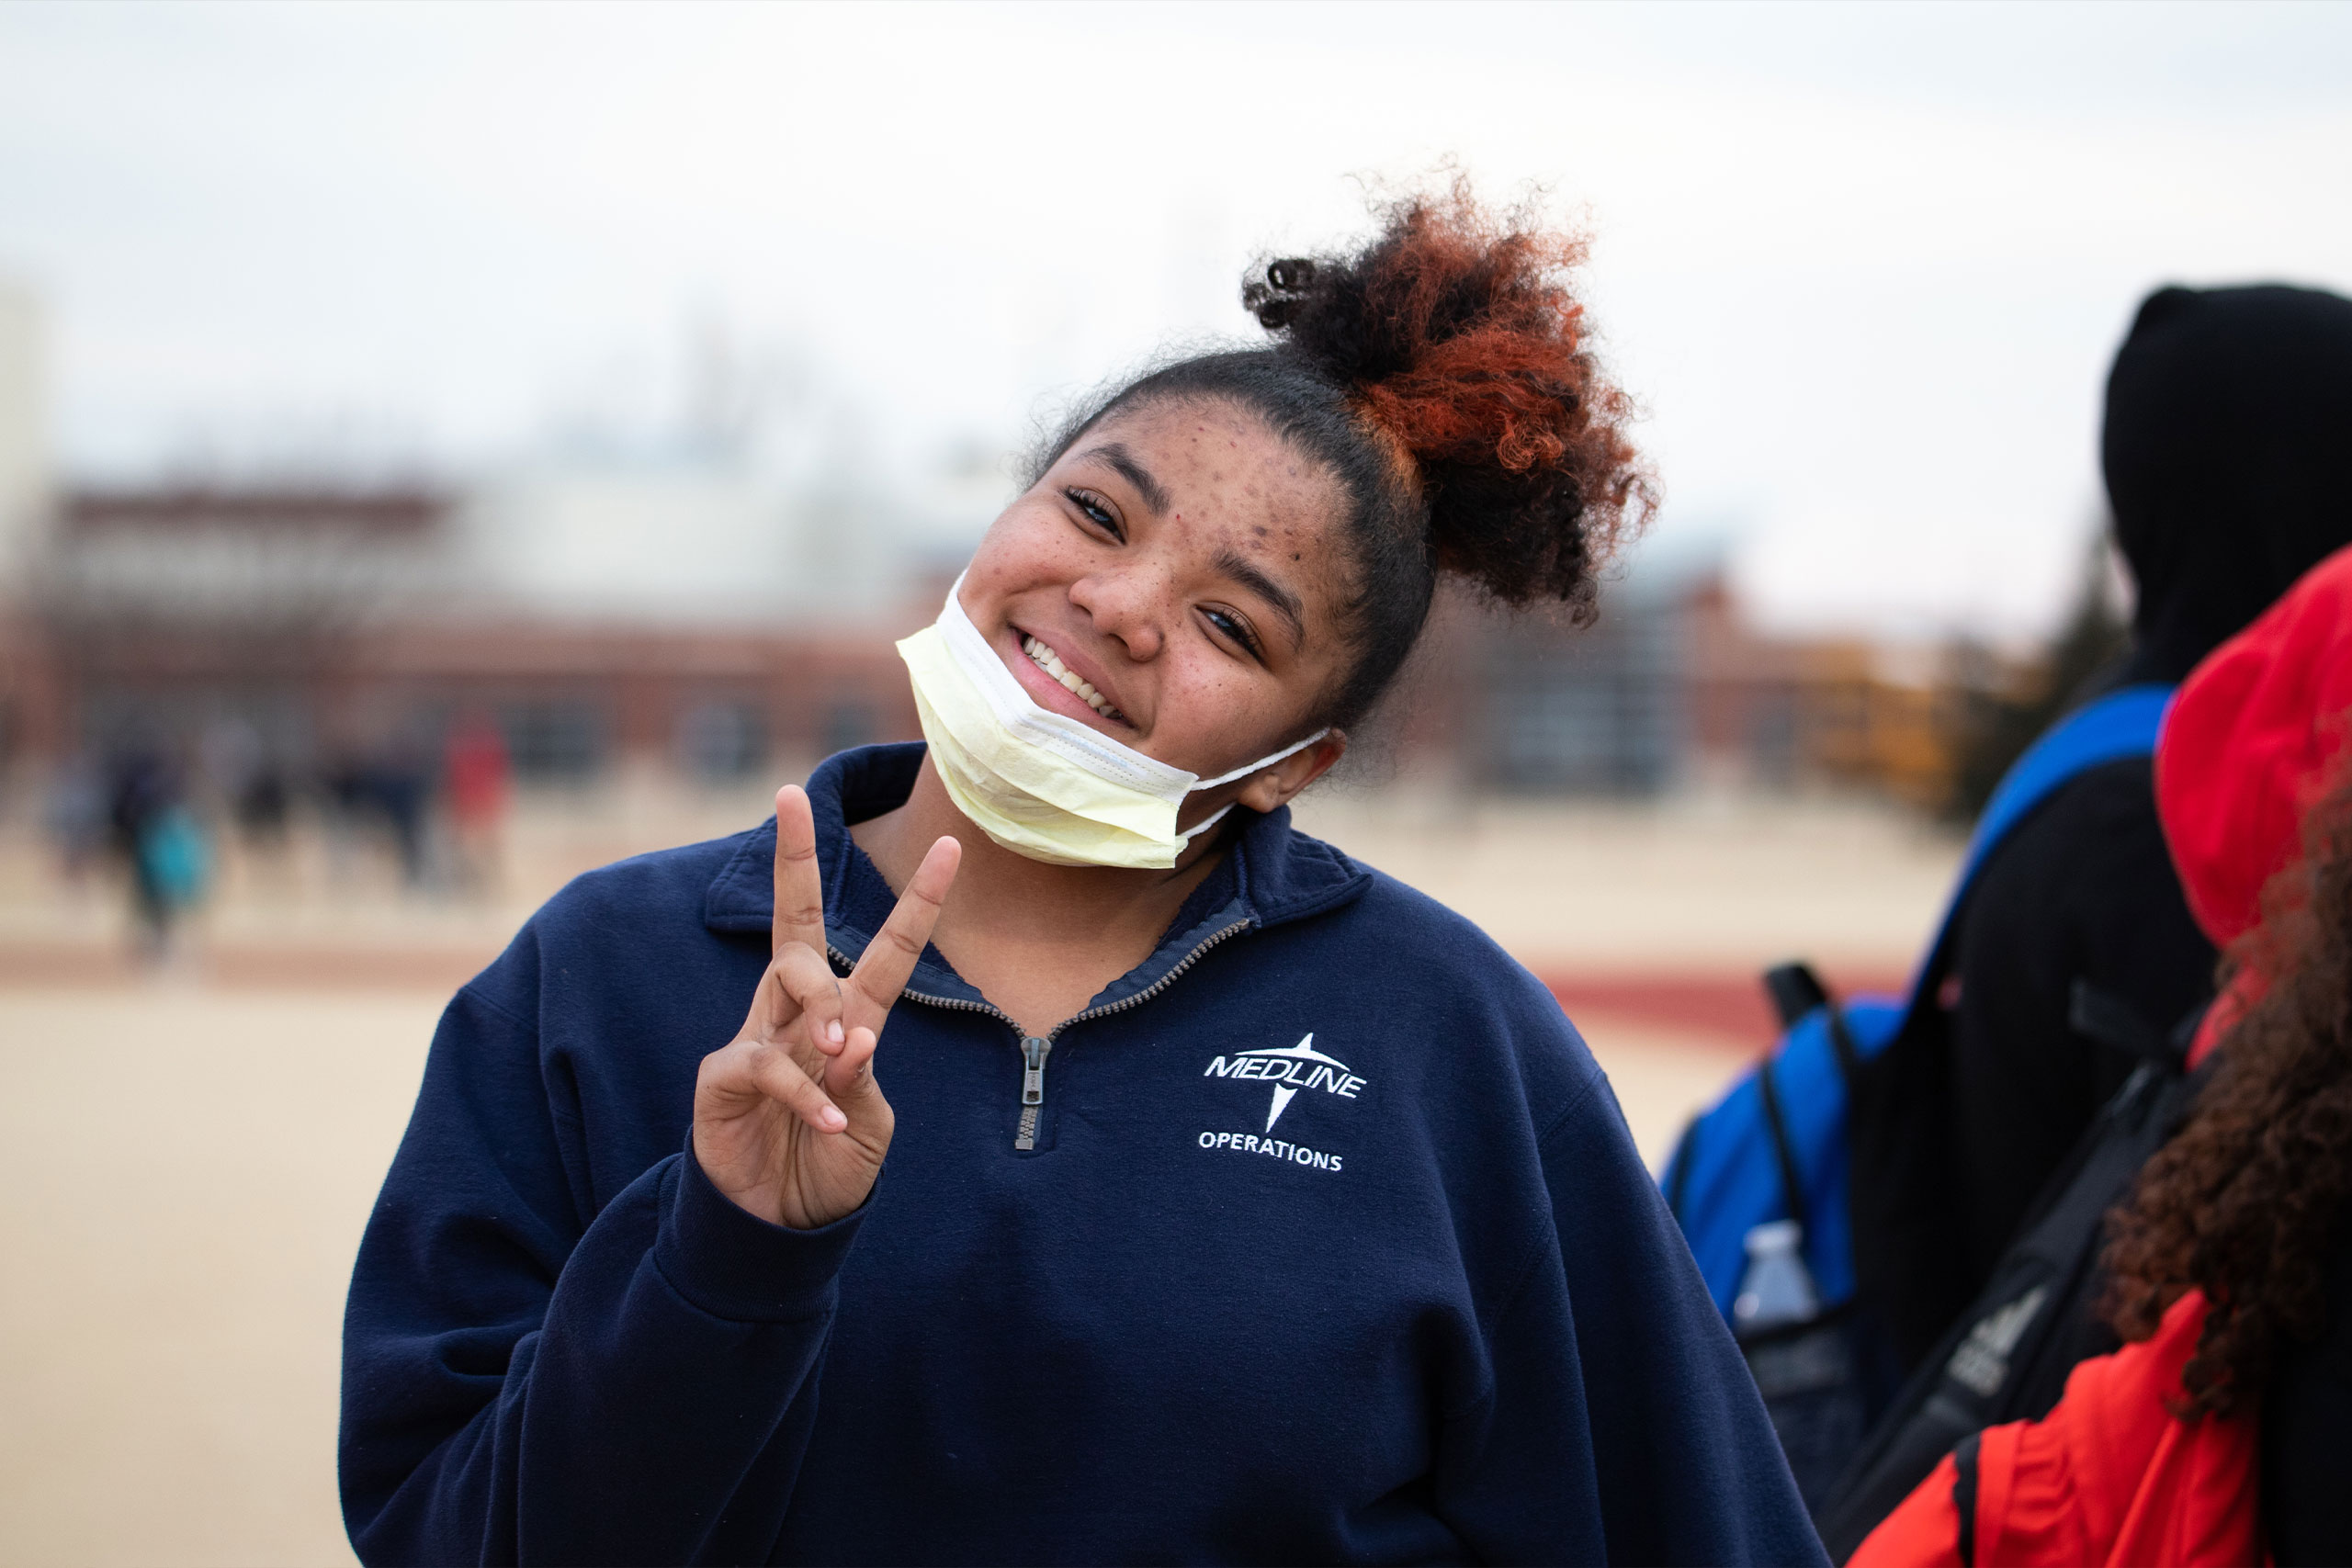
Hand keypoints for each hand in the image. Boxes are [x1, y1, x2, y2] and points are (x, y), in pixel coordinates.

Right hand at [692, 785, 959, 1228]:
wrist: (776, 1228)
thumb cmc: (827, 1165)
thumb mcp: (867, 1125)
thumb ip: (863, 1081)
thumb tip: (853, 1039)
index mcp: (848, 1018)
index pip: (887, 948)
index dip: (918, 899)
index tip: (951, 845)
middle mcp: (799, 1014)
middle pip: (799, 921)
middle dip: (793, 856)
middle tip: (787, 796)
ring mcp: (758, 1037)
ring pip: (787, 976)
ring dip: (819, 1005)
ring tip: (836, 1051)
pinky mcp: (723, 1076)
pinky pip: (767, 1063)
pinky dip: (803, 1092)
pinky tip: (825, 1119)